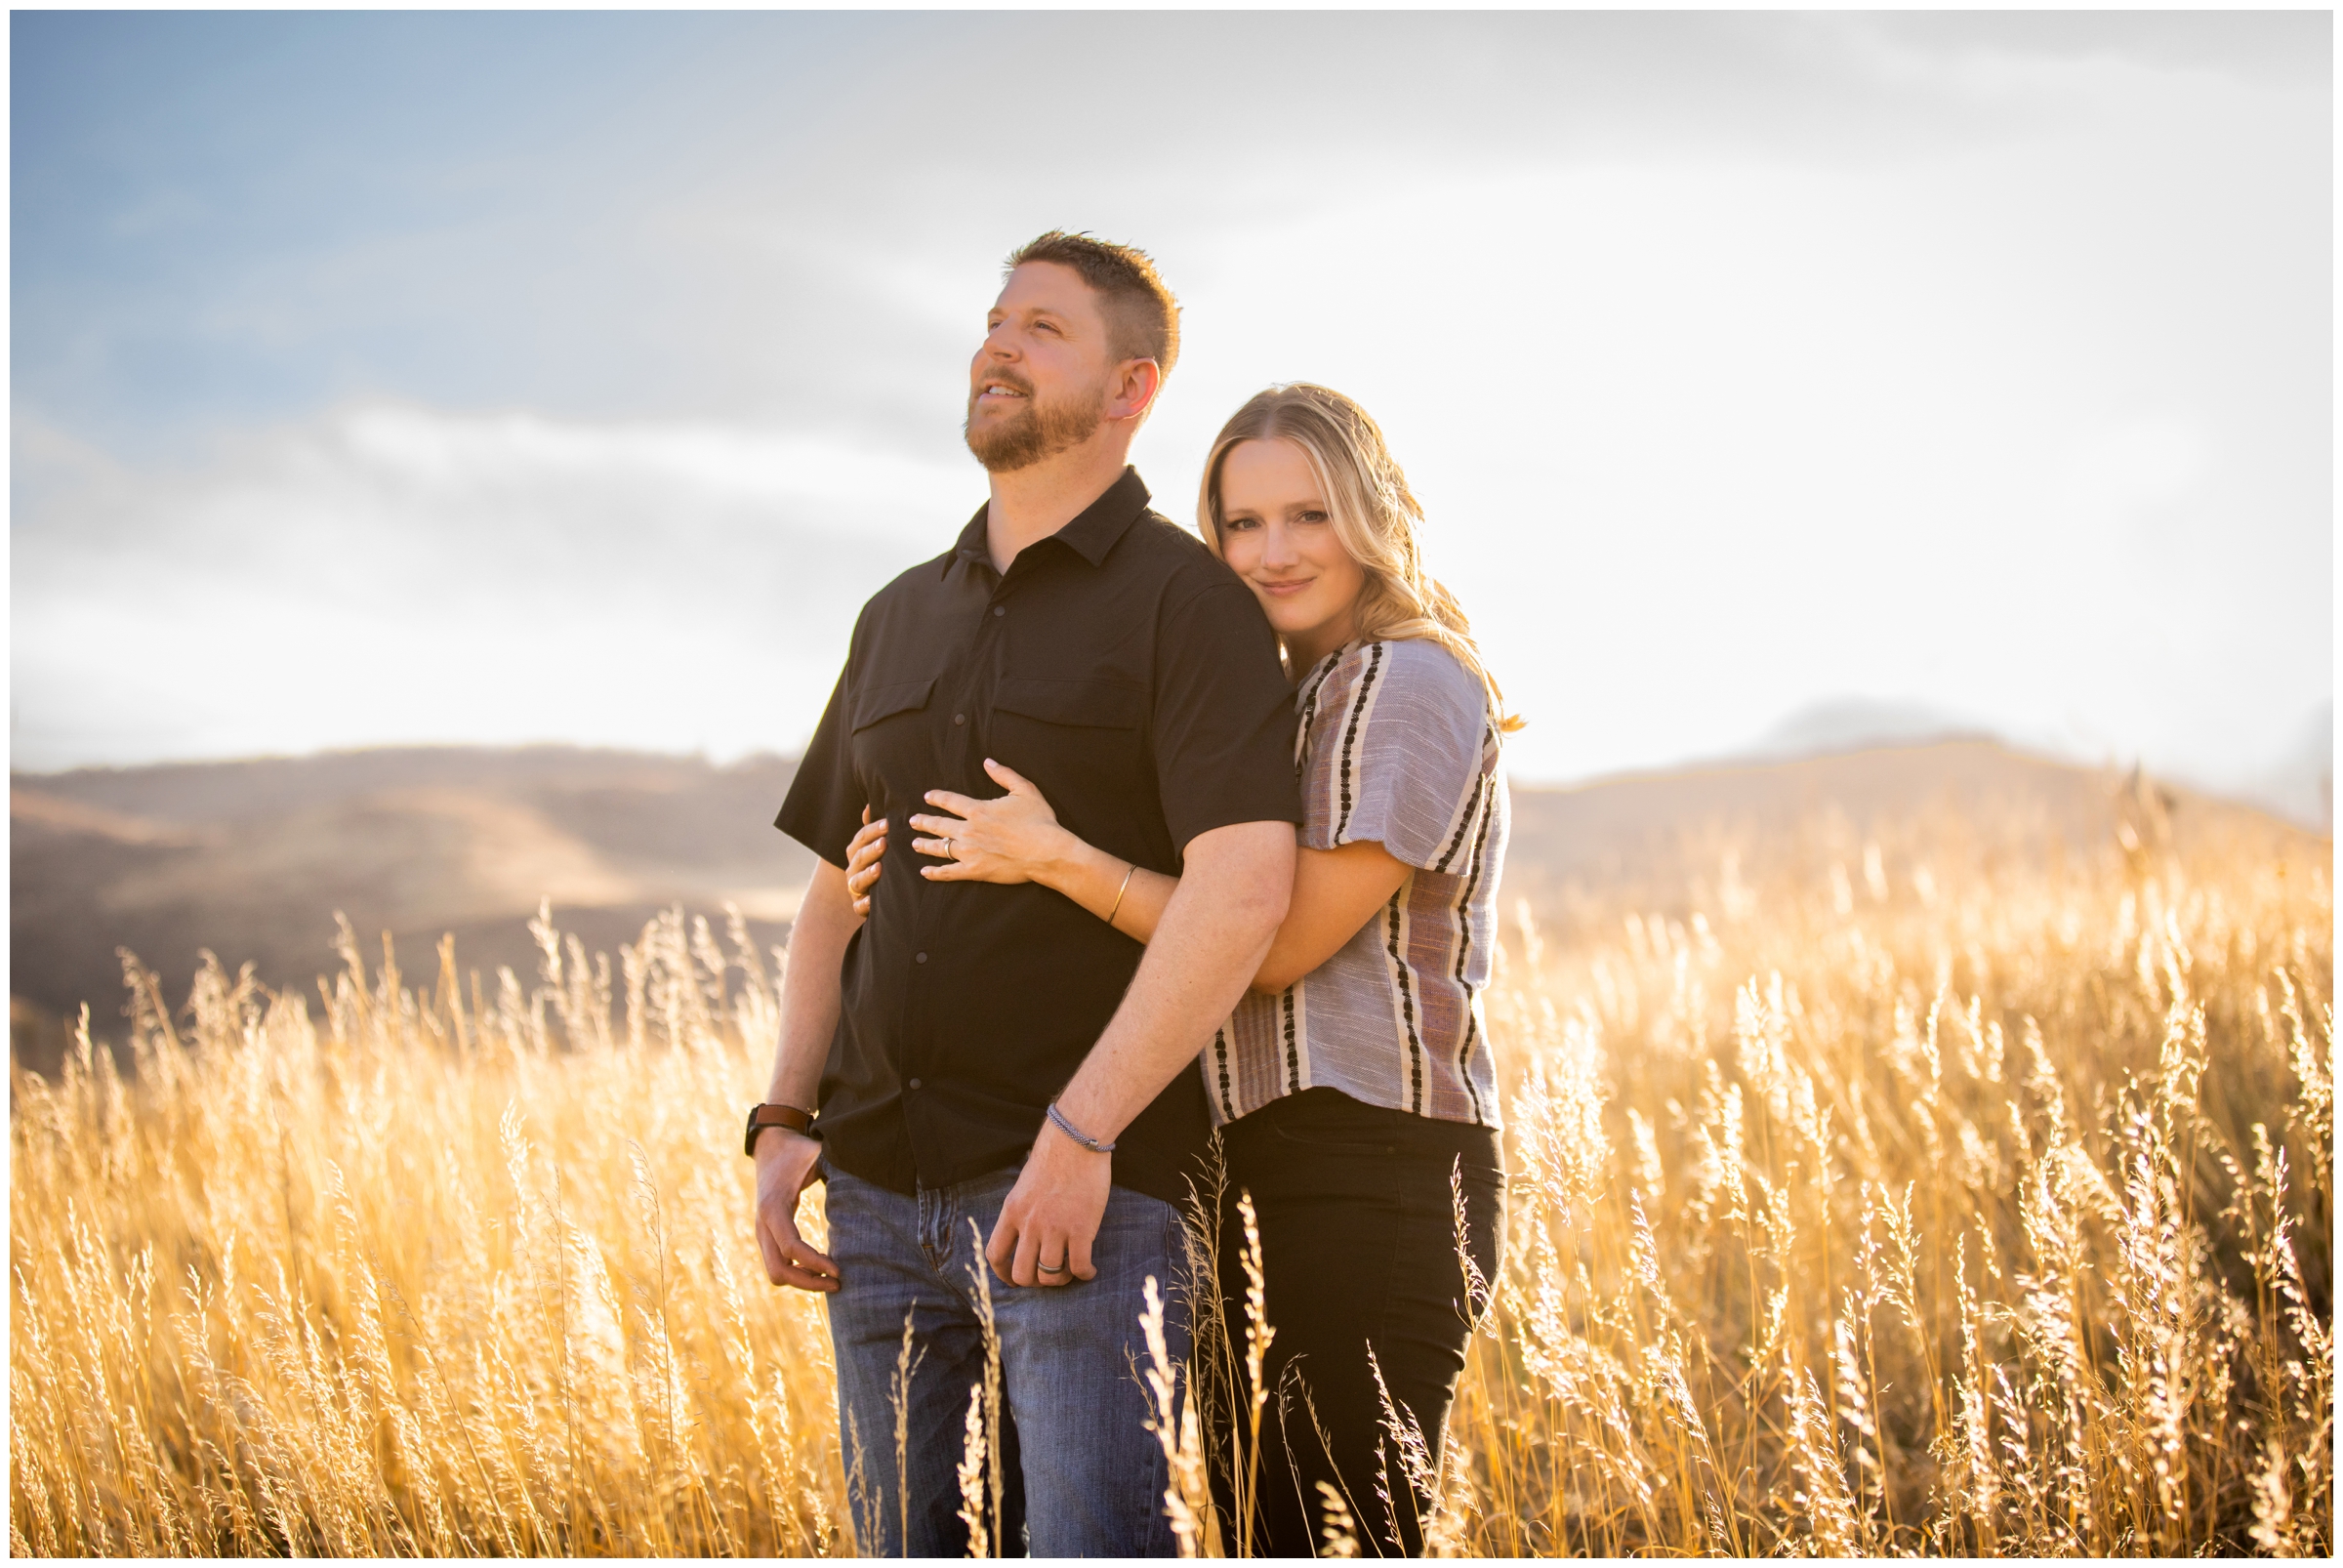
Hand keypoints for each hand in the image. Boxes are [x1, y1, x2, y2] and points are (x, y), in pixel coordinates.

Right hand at [753, 1128, 839, 1292]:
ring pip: (776, 1273)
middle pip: (778, 1271)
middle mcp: (763, 1224)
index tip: (839, 1270)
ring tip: (832, 1277)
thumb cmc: (798, 1152)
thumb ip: (838, 1163)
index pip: (791, 1248)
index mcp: (774, 1207)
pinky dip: (797, 1272)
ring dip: (802, 1280)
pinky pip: (777, 1265)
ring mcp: (762, 1232)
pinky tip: (820, 1265)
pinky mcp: (766, 1236)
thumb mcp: (817, 1154)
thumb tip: (869, 1168)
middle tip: (838, 1282)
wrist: (771, 1145)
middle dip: (808, 1282)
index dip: (815, 1263)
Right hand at [845, 807, 886, 918]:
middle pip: (858, 857)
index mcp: (856, 852)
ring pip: (857, 881)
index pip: (861, 838)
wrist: (874, 897)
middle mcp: (853, 869)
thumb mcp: (875, 845)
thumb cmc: (878, 864)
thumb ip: (872, 829)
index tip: (887, 823)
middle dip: (871, 850)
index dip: (872, 830)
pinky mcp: (859, 906)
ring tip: (879, 868)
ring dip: (867, 874)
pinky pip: (859, 906)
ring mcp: (855, 888)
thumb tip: (870, 805)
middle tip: (885, 843)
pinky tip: (871, 900)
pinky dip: (864, 904)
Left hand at [911, 759, 1076, 886]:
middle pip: (938, 825)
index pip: (949, 802)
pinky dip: (935, 872)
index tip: (927, 797)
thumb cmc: (1039, 821)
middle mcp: (969, 830)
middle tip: (913, 821)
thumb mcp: (1025, 790)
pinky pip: (948, 872)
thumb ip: (1004, 775)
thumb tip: (988, 762)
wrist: (1046, 851)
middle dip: (924, 822)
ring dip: (925, 845)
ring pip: (940, 847)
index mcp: (978, 810)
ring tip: (915, 843)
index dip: (936, 798)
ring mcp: (970, 851)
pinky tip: (925, 871)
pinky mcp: (975, 870)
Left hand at [984, 1117, 1107, 1287]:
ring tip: (1069, 1273)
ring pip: (1049, 1275)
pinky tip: (1089, 1271)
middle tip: (1046, 1277)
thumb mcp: (1024, 1186)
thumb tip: (1025, 1234)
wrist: (1076, 1140)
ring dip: (1060, 1280)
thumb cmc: (1054, 1158)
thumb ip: (1022, 1211)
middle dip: (1034, 1283)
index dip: (1003, 1274)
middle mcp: (1029, 1224)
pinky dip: (1084, 1274)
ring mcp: (1055, 1228)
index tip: (1015, 1279)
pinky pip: (1079, 1266)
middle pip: (1022, 1273)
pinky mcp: (1081, 1228)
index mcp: (1012, 1212)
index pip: (995, 1254)